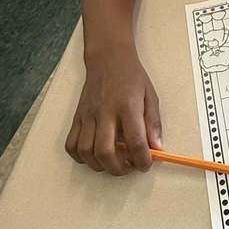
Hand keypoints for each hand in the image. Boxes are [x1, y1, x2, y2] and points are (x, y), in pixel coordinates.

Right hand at [65, 47, 161, 175]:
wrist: (108, 59)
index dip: (142, 159)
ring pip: (85, 151)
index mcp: (127, 106)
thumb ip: (153, 123)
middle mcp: (105, 112)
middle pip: (105, 151)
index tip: (146, 165)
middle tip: (128, 167)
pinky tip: (94, 155)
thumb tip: (156, 148)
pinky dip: (80, 157)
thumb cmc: (132, 77)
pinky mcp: (77, 117)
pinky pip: (71, 144)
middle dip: (118, 169)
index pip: (135, 141)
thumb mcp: (150, 96)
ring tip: (113, 162)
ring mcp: (88, 115)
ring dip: (99, 165)